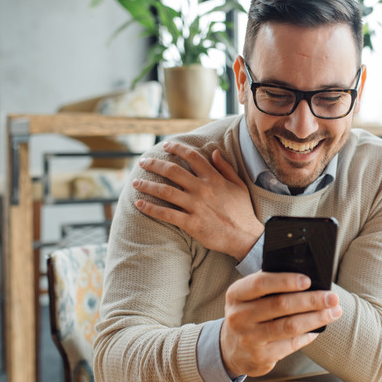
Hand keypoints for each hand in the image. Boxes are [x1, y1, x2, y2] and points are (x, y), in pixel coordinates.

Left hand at [133, 142, 262, 259]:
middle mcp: (202, 190)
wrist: (245, 236)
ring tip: (136, 182)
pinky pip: (166, 214)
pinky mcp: (191, 223)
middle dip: (155, 164)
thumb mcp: (238, 185)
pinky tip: (139, 204)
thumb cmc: (242, 211)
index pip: (192, 157)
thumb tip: (214, 151)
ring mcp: (195, 206)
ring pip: (165, 191)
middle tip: (143, 162)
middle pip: (173, 171)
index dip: (177, 148)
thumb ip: (225, 167)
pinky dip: (151, 208)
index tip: (166, 145)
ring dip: (147, 185)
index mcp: (214, 179)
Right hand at [220, 272, 341, 376]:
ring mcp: (249, 339)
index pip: (261, 283)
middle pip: (280, 305)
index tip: (308, 280)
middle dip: (311, 300)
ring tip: (334, 312)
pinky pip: (291, 344)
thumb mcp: (248, 296)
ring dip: (316, 318)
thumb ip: (269, 285)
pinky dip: (308, 335)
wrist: (231, 349)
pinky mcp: (261, 357)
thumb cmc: (248, 314)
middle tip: (332, 297)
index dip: (286, 281)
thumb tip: (306, 278)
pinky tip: (318, 328)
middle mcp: (239, 316)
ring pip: (289, 326)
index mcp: (236, 295)